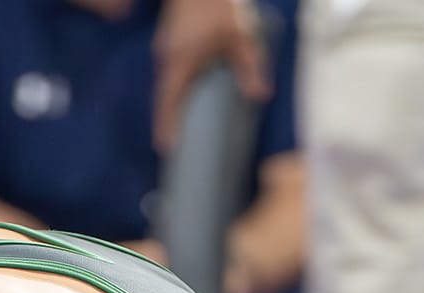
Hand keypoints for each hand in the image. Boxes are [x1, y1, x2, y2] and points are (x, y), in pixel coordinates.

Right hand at [153, 0, 271, 150]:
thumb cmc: (218, 4)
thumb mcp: (239, 36)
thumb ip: (249, 67)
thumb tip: (260, 97)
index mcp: (179, 61)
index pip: (167, 100)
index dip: (164, 124)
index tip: (163, 147)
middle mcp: (166, 56)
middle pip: (163, 94)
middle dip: (165, 117)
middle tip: (170, 142)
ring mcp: (164, 46)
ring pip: (165, 81)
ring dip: (169, 101)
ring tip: (176, 122)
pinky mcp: (169, 39)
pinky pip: (169, 70)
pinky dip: (174, 86)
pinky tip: (186, 93)